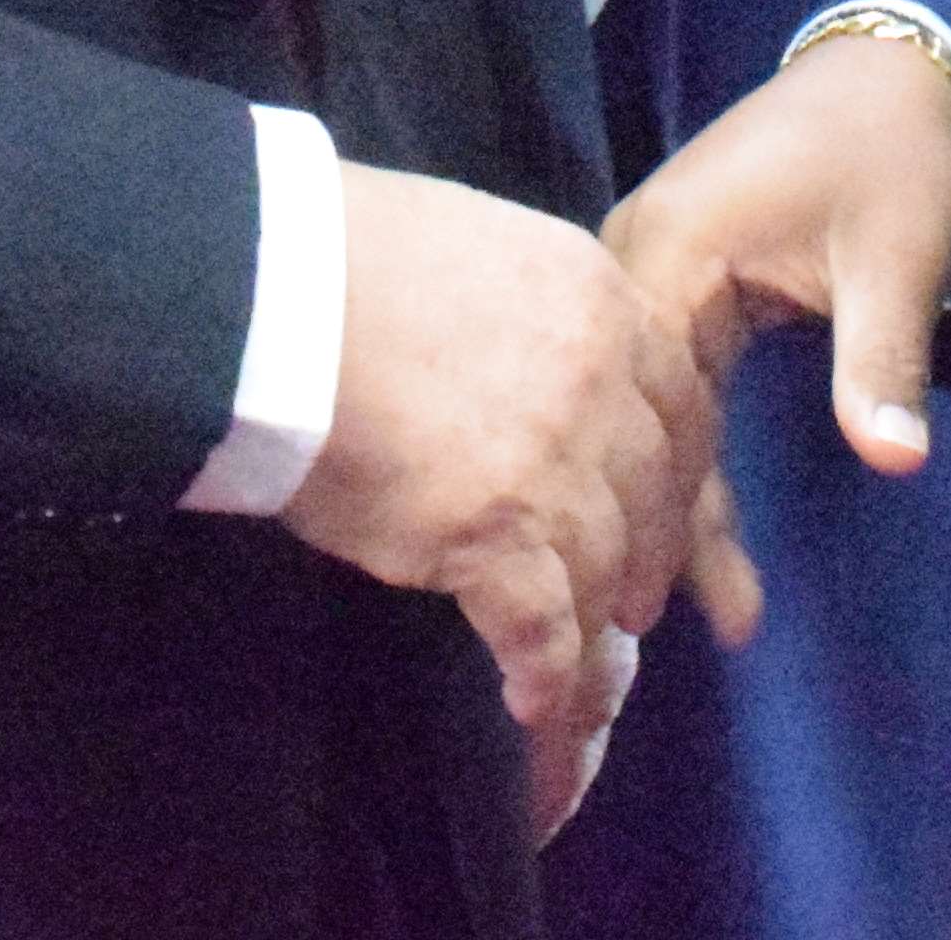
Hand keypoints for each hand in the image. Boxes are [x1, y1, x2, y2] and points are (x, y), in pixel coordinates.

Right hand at [286, 164, 722, 771]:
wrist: (271, 291)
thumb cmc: (339, 259)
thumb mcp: (478, 247)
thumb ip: (532, 311)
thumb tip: (521, 362)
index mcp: (597, 297)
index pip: (679, 397)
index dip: (677, 468)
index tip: (665, 507)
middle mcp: (598, 379)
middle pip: (654, 491)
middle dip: (648, 558)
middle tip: (634, 607)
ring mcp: (554, 461)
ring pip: (601, 571)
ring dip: (593, 634)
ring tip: (574, 678)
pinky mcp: (495, 536)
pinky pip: (542, 630)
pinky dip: (543, 678)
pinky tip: (529, 704)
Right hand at [606, 25, 950, 629]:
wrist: (890, 68)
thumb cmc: (892, 157)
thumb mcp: (896, 259)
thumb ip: (881, 362)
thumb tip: (893, 465)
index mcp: (671, 250)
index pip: (649, 405)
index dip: (671, 511)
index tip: (692, 609)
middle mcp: (635, 257)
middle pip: (628, 413)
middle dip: (652, 521)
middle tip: (677, 629)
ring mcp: (647, 264)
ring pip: (638, 402)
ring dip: (658, 491)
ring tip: (672, 602)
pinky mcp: (672, 273)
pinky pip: (657, 376)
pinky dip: (671, 445)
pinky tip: (684, 513)